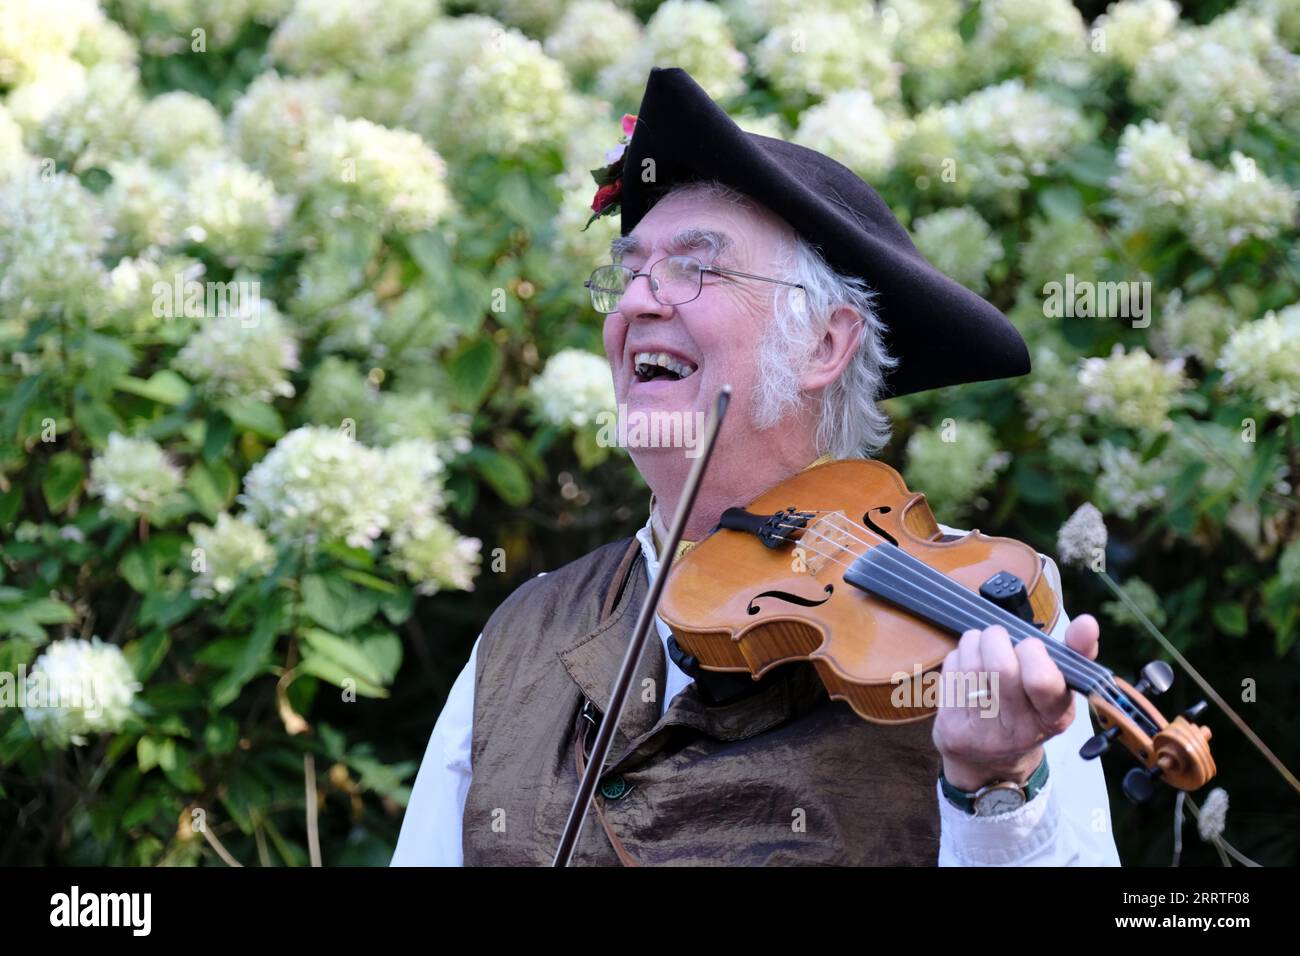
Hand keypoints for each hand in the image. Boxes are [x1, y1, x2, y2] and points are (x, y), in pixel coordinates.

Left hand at [933, 614, 1099, 791]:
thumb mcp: (1060, 689)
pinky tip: (967, 664)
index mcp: (1053, 718)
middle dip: (997, 638)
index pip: (1042, 681)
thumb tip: (1087, 622)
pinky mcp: (952, 727)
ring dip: (975, 642)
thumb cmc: (1030, 710)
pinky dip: (958, 656)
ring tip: (983, 646)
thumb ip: (1077, 654)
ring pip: (971, 664)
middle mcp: (1019, 730)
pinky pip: (951, 672)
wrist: (991, 761)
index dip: (1033, 652)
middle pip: (1000, 667)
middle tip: (1000, 637)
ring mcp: (982, 732)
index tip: (1031, 646)